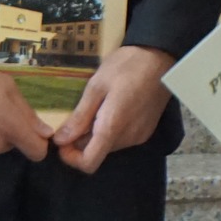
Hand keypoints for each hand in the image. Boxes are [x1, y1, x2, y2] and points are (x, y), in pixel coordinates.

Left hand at [53, 45, 174, 174]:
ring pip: (108, 145)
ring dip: (95, 134)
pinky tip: (110, 108)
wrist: (160, 56)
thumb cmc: (126, 66)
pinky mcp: (146, 130)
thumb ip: (80, 117)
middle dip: (80, 141)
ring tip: (94, 107)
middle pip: (97, 152)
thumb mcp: (97, 86)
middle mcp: (128, 138)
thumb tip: (60, 140)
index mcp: (113, 127)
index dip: (71, 158)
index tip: (62, 141)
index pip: (89, 163)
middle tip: (74, 116)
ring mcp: (139, 136)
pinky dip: (110, 130)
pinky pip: (121, 138)